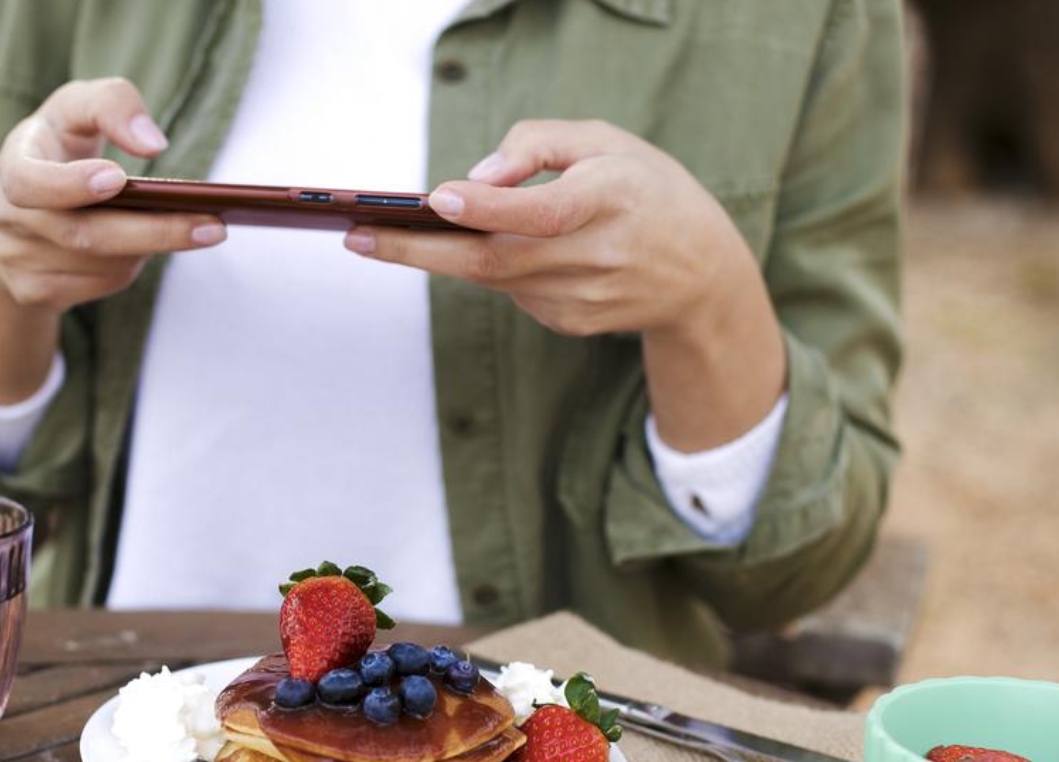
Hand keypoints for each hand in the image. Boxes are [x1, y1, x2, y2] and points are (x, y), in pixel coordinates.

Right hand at [0, 78, 225, 403]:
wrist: (18, 207)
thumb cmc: (59, 145)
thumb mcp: (78, 107)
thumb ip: (113, 104)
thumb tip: (153, 143)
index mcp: (12, 163)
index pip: (29, 181)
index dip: (70, 184)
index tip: (118, 178)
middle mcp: (6, 216)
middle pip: (83, 235)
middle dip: (154, 232)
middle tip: (213, 227)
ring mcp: (16, 259)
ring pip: (101, 265)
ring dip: (148, 248)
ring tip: (186, 228)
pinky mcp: (35, 291)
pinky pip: (101, 285)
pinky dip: (131, 266)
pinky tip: (145, 246)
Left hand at [346, 119, 785, 451]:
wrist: (702, 275)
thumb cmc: (646, 191)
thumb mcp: (608, 141)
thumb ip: (540, 143)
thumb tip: (476, 175)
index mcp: (612, 200)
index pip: (542, 210)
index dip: (488, 207)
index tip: (436, 199)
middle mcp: (596, 256)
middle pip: (495, 259)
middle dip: (419, 250)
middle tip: (357, 236)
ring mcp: (581, 299)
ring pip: (493, 276)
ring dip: (440, 254)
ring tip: (385, 232)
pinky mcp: (568, 323)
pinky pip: (511, 290)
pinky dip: (493, 267)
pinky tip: (496, 249)